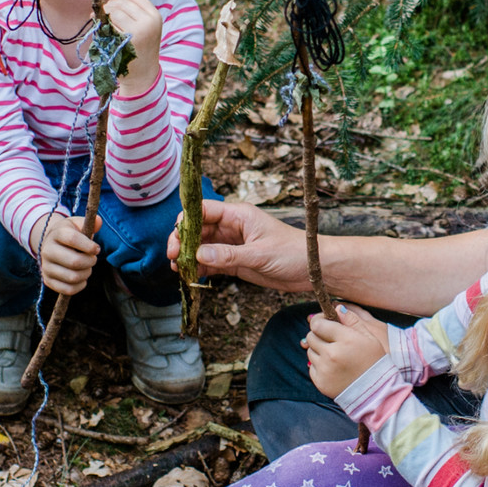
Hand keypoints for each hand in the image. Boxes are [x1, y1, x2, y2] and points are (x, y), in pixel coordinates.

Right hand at [30, 212, 102, 295]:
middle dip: (90, 262)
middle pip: (74, 262)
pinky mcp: (47, 280)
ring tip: (87, 267)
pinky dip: (80, 285)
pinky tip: (82, 278)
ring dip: (86, 274)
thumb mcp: (78, 224)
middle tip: (93, 259)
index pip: (72, 239)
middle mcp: (47, 250)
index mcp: (57, 234)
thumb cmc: (70, 233)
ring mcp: (46, 267)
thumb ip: (90, 222)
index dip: (89, 246)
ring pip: (72, 277)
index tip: (97, 249)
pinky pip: (68, 289)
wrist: (51, 244)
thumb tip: (99, 222)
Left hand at [102, 0, 164, 95]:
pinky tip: (100, 29)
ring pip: (114, 10)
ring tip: (101, 22)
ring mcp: (137, 31)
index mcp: (154, 16)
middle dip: (109, 6)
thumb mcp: (147, 26)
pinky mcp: (124, 40)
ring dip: (104, 14)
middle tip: (103, 14)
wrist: (142, 75)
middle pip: (121, 1)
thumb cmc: (141, 49)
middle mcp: (148, 21)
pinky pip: (108, 24)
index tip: (112, 5)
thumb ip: (138, 9)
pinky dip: (101, 24)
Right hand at [166, 199, 310, 292]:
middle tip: (173, 258)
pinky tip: (190, 276)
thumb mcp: (260, 254)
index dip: (186, 221)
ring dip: (188, 256)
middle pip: (197, 229)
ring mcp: (232, 245)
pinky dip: (199, 268)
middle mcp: (232, 227)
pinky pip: (210, 262)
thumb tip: (198, 253)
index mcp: (239, 215)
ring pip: (201, 246)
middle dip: (182, 241)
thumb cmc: (294, 253)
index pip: (203, 210)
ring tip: (178, 269)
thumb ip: (228, 255)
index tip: (176, 238)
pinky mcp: (235, 262)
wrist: (314, 270)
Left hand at [304, 303, 388, 396]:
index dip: (319, 321)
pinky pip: (311, 367)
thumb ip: (352, 320)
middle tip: (329, 339)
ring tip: (334, 355)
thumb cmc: (374, 361)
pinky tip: (333, 368)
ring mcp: (324, 369)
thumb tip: (337, 308)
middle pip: (311, 336)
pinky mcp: (320, 382)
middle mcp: (332, 354)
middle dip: (318, 335)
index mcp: (345, 340)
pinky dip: (319, 365)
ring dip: (319, 350)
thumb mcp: (369, 337)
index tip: (323, 322)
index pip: (318, 324)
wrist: (376, 392)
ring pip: (310, 351)